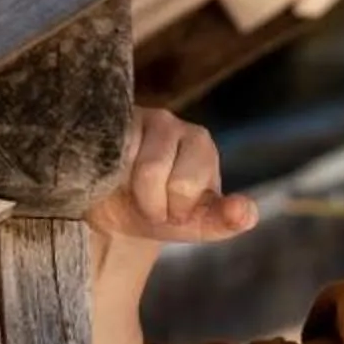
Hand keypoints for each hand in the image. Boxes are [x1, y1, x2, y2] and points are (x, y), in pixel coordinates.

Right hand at [90, 108, 258, 249]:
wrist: (115, 211)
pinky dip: (99, 174)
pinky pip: (96, 151)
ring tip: (127, 189)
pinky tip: (107, 175)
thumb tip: (247, 211)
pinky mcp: (98, 121)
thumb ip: (227, 221)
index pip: (184, 185)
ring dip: (121, 189)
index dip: (172, 211)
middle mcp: (170, 123)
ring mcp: (128, 117)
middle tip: (148, 202)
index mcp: (201, 146)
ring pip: (121, 161)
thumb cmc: (164, 213)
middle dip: (147, 201)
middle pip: (151, 171)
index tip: (173, 212)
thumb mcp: (198, 225)